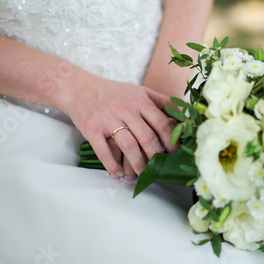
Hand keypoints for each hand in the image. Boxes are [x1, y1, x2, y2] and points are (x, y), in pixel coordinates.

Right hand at [63, 76, 177, 178]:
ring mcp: (107, 119)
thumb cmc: (114, 93)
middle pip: (147, 137)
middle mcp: (125, 110)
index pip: (161, 123)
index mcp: (140, 101)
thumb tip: (184, 116)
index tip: (175, 154)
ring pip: (128, 146)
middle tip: (161, 169)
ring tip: (142, 175)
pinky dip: (111, 165)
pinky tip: (117, 174)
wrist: (79, 87)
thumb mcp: (140, 91)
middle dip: (156, 156)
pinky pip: (103, 151)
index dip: (171, 141)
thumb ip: (162, 102)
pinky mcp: (91, 129)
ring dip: (137, 164)